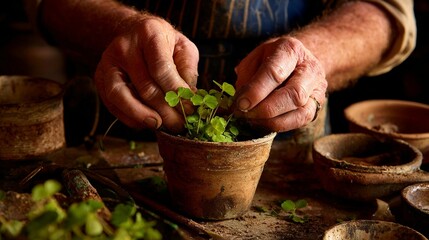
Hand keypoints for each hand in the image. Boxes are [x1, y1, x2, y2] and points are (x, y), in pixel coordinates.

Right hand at [94, 16, 198, 132]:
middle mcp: (124, 47)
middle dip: (164, 110)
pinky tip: (146, 123)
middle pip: (144, 86)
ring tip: (160, 126)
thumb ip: (187, 70)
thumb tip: (190, 99)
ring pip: (121, 96)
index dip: (175, 92)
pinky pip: (112, 103)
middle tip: (179, 125)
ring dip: (142, 116)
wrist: (134, 32)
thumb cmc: (163, 42)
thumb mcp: (183, 47)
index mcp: (149, 34)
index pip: (161, 68)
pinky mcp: (100, 77)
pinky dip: (129, 117)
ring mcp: (108, 63)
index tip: (189, 109)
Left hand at [234, 36, 327, 131]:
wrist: (298, 60)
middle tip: (244, 114)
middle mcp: (310, 68)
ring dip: (272, 120)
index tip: (240, 104)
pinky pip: (300, 121)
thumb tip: (242, 100)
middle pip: (293, 94)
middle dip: (265, 109)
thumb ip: (247, 76)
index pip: (275, 72)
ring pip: (300, 111)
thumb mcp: (255, 57)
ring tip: (252, 119)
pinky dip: (279, 125)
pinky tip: (263, 122)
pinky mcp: (317, 105)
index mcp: (291, 50)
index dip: (256, 91)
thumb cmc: (272, 58)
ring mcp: (317, 88)